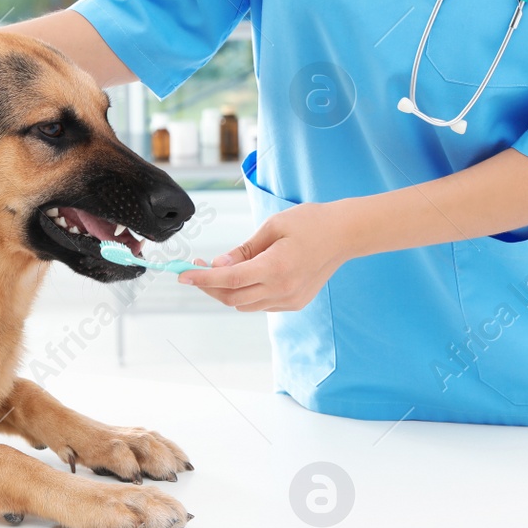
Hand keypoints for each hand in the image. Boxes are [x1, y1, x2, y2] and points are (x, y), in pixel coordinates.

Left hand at [178, 202, 351, 311]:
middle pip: (232, 298)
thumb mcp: (273, 226)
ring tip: (216, 269)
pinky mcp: (295, 303)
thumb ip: (244, 250)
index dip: (202, 278)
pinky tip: (243, 276)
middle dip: (208, 285)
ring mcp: (290, 300)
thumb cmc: (311, 222)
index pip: (229, 279)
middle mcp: (283, 290)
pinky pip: (260, 304)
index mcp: (276, 268)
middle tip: (194, 269)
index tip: (182, 276)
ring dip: (226, 291)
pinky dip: (245, 294)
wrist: (345, 235)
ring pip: (244, 304)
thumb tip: (218, 264)